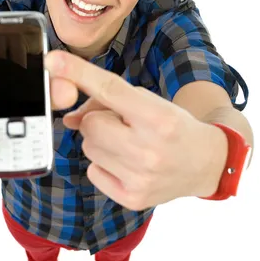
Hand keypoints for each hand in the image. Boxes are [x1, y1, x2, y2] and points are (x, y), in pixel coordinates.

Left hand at [45, 50, 227, 209]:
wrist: (205, 164)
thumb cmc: (174, 127)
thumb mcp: (150, 103)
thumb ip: (107, 101)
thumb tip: (68, 117)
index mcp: (159, 118)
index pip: (110, 90)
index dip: (79, 73)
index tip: (54, 61)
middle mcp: (150, 150)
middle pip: (91, 125)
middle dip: (99, 120)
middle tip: (122, 124)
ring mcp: (140, 178)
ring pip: (88, 147)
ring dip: (101, 142)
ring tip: (128, 144)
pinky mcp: (132, 198)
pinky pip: (93, 171)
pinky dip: (104, 164)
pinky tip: (128, 163)